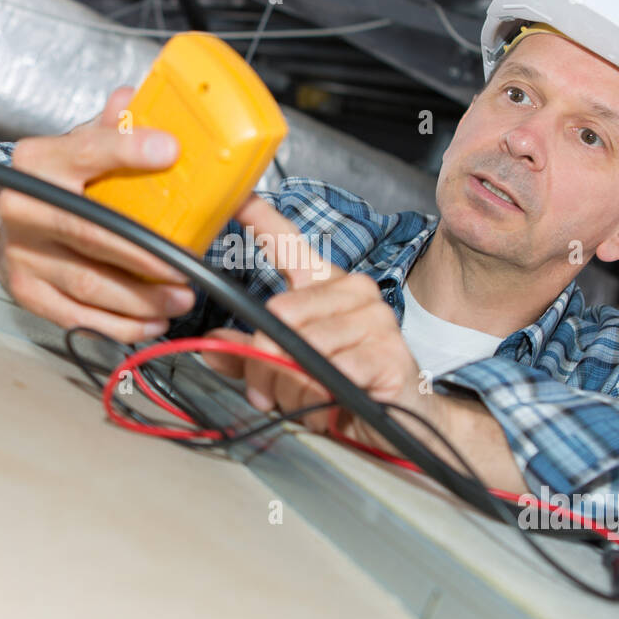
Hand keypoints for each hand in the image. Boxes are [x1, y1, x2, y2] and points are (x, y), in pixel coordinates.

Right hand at [0, 87, 200, 343]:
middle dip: (146, 254)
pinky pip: (77, 315)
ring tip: (180, 299)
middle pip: (91, 232)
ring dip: (141, 298)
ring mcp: (23, 253)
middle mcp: (24, 206)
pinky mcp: (27, 291)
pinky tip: (151, 321)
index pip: (87, 150)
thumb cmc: (55, 184)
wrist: (0, 222)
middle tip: (186, 266)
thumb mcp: (79, 147)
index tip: (170, 150)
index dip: (128, 150)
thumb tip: (133, 99)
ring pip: (88, 282)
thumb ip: (110, 128)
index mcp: (39, 160)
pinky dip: (119, 324)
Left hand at [200, 196, 440, 450]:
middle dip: (265, 366)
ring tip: (309, 404)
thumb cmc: (348, 388)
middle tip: (272, 392)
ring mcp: (374, 319)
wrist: (405, 422)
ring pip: (299, 351)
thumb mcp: (290, 368)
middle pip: (278, 317)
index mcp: (326, 285)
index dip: (260, 218)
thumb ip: (251, 355)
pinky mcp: (387, 353)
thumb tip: (214, 346)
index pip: (290, 243)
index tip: (237, 196)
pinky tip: (331, 409)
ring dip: (290, 390)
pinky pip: (327, 376)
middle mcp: (354, 291)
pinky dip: (318, 401)